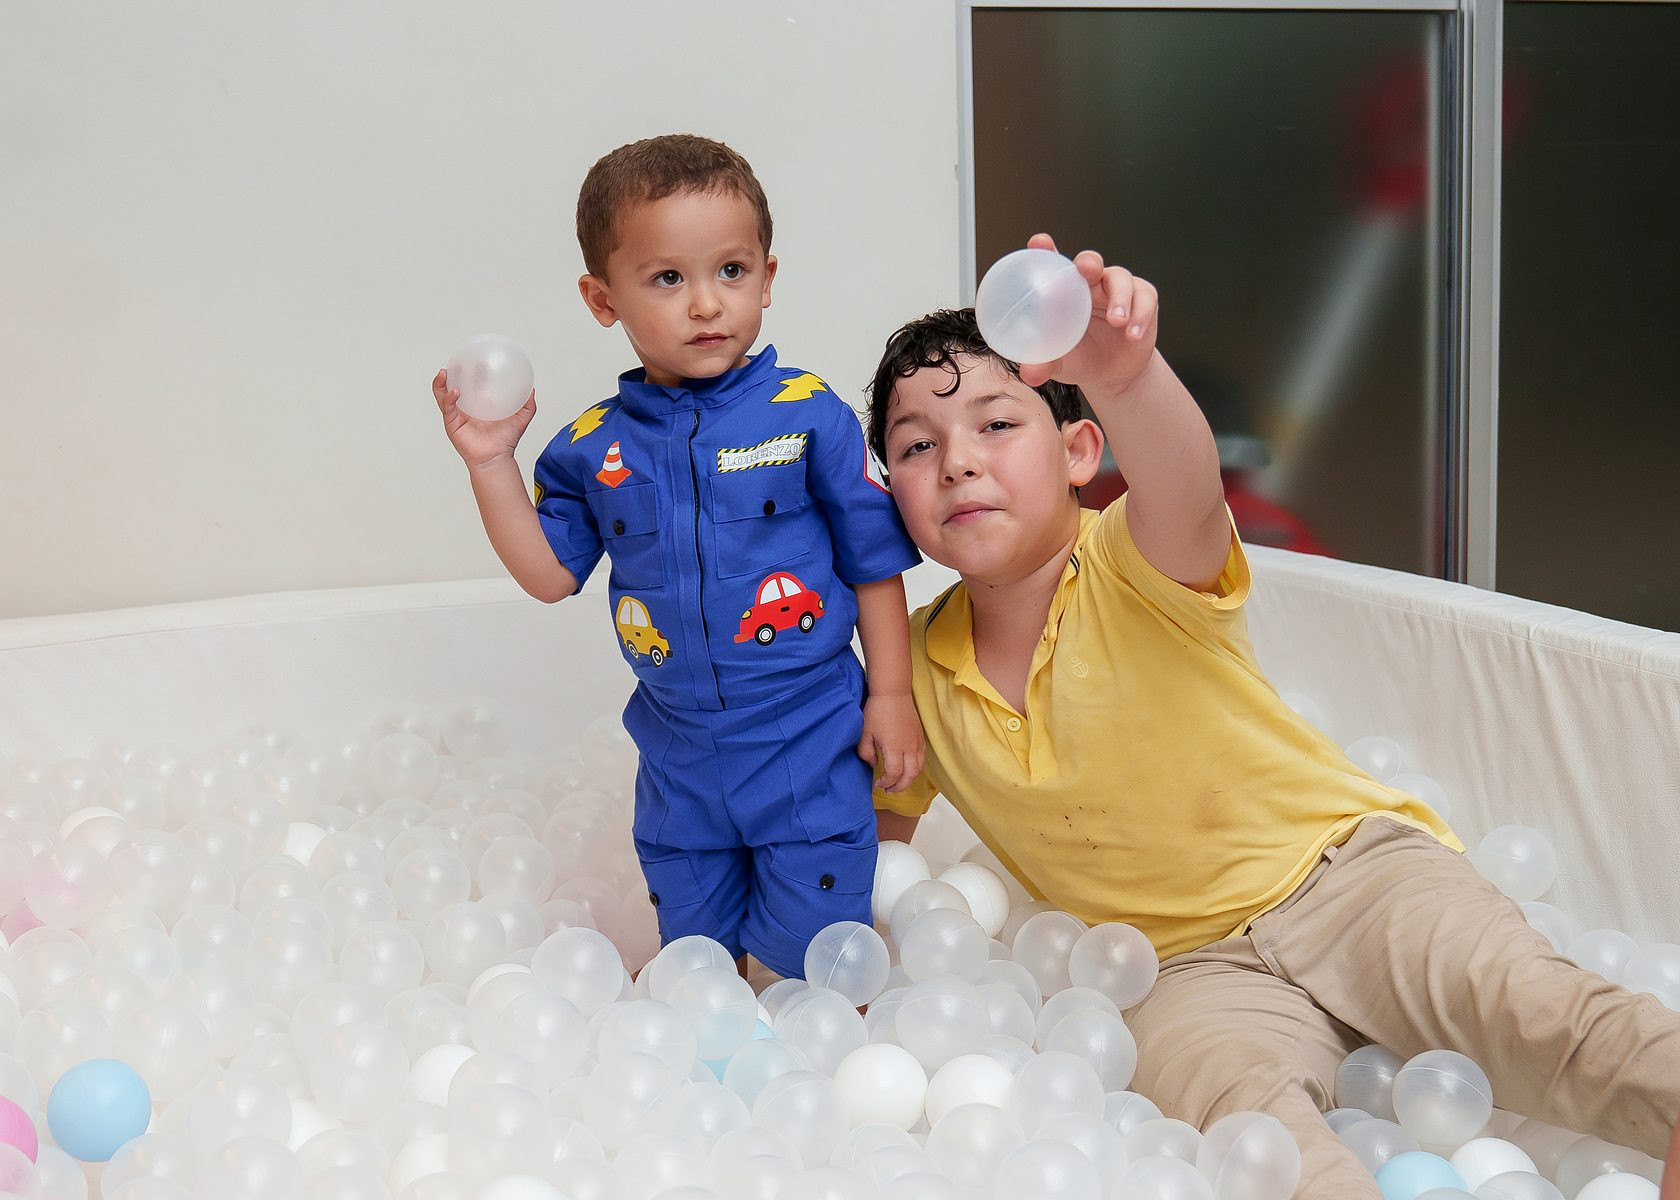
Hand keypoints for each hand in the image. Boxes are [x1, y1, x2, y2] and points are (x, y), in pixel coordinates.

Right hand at [433, 368, 536, 470]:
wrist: (496, 458)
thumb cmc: (505, 442)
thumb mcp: (520, 419)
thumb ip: (528, 405)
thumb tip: (531, 389)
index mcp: (477, 406)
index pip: (470, 386)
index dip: (468, 373)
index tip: (472, 360)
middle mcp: (465, 409)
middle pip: (452, 387)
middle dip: (450, 375)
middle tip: (456, 363)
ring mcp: (457, 416)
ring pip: (443, 396)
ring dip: (440, 384)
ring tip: (444, 373)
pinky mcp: (452, 424)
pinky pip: (447, 408)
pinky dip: (448, 399)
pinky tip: (454, 392)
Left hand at [857, 692, 924, 792]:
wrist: (893, 693)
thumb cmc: (877, 711)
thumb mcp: (865, 733)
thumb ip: (866, 753)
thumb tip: (874, 765)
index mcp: (894, 747)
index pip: (894, 774)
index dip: (886, 782)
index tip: (877, 783)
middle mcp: (909, 747)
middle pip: (910, 776)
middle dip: (899, 787)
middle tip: (889, 789)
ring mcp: (917, 743)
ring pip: (919, 769)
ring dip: (909, 780)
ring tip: (898, 782)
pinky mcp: (921, 737)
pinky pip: (922, 759)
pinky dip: (916, 769)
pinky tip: (906, 769)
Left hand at [1016, 232, 1159, 398]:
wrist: (1113, 375)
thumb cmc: (1081, 359)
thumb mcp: (1059, 364)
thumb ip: (1043, 365)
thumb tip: (1029, 373)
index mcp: (1065, 292)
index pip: (1053, 265)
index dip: (1046, 250)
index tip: (1039, 242)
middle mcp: (1090, 284)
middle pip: (1090, 262)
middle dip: (1089, 262)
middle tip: (1087, 270)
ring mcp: (1117, 289)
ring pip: (1120, 278)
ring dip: (1119, 298)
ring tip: (1117, 321)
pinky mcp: (1142, 299)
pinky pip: (1144, 298)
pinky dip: (1139, 315)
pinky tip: (1133, 334)